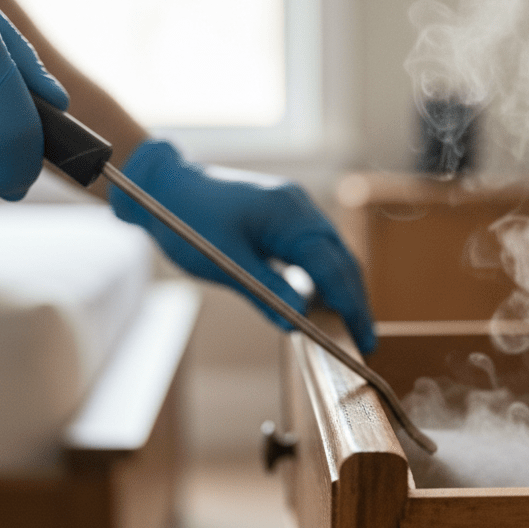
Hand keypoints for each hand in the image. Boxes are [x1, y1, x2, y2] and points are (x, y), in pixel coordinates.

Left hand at [109, 140, 376, 354]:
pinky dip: (323, 278)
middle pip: (341, 260)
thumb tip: (298, 322)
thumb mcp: (225, 262)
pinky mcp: (285, 219)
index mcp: (288, 213)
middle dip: (355, 301)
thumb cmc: (186, 219)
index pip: (331, 266)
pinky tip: (323, 303)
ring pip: (331, 256)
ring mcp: (295, 211)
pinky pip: (314, 251)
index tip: (362, 337)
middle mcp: (300, 208)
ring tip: (349, 328)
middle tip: (364, 341)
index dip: (350, 304)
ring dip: (341, 291)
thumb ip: (266, 291)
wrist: (165, 185)